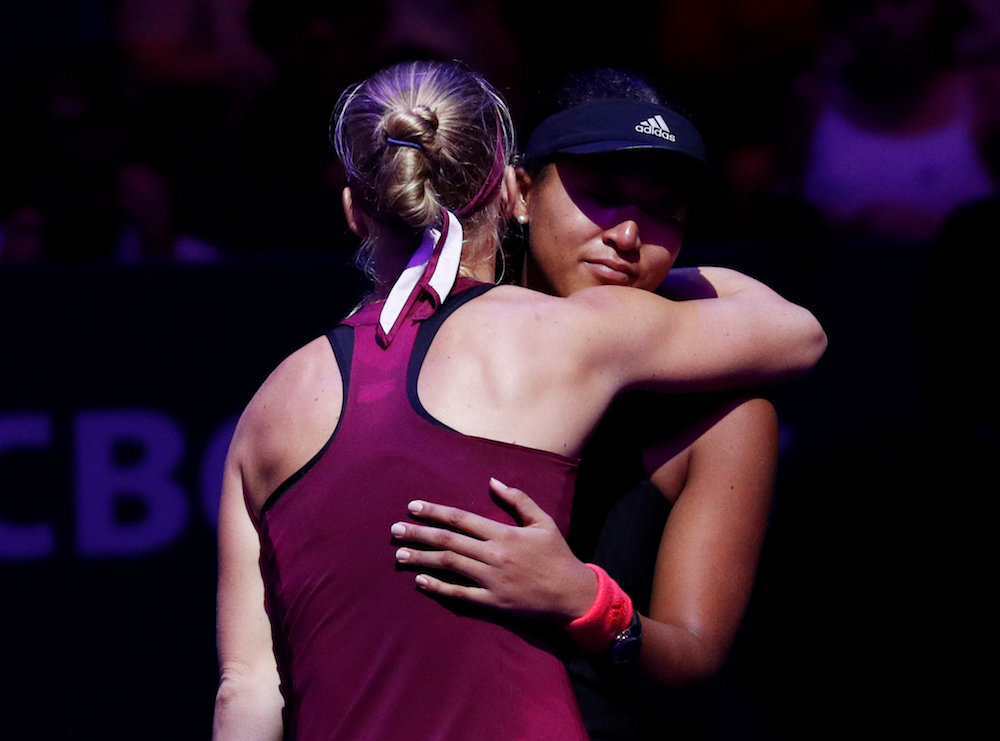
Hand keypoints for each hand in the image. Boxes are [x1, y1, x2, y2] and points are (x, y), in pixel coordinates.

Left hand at [391, 478, 596, 621]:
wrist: (572, 593)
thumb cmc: (557, 554)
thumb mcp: (542, 521)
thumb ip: (517, 499)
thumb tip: (492, 481)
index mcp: (504, 534)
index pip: (461, 519)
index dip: (435, 511)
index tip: (413, 506)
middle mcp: (494, 555)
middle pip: (448, 541)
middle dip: (419, 533)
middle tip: (395, 530)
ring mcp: (492, 580)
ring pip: (449, 565)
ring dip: (422, 558)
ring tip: (400, 554)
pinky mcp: (493, 603)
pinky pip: (460, 594)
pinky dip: (438, 587)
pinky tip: (420, 581)